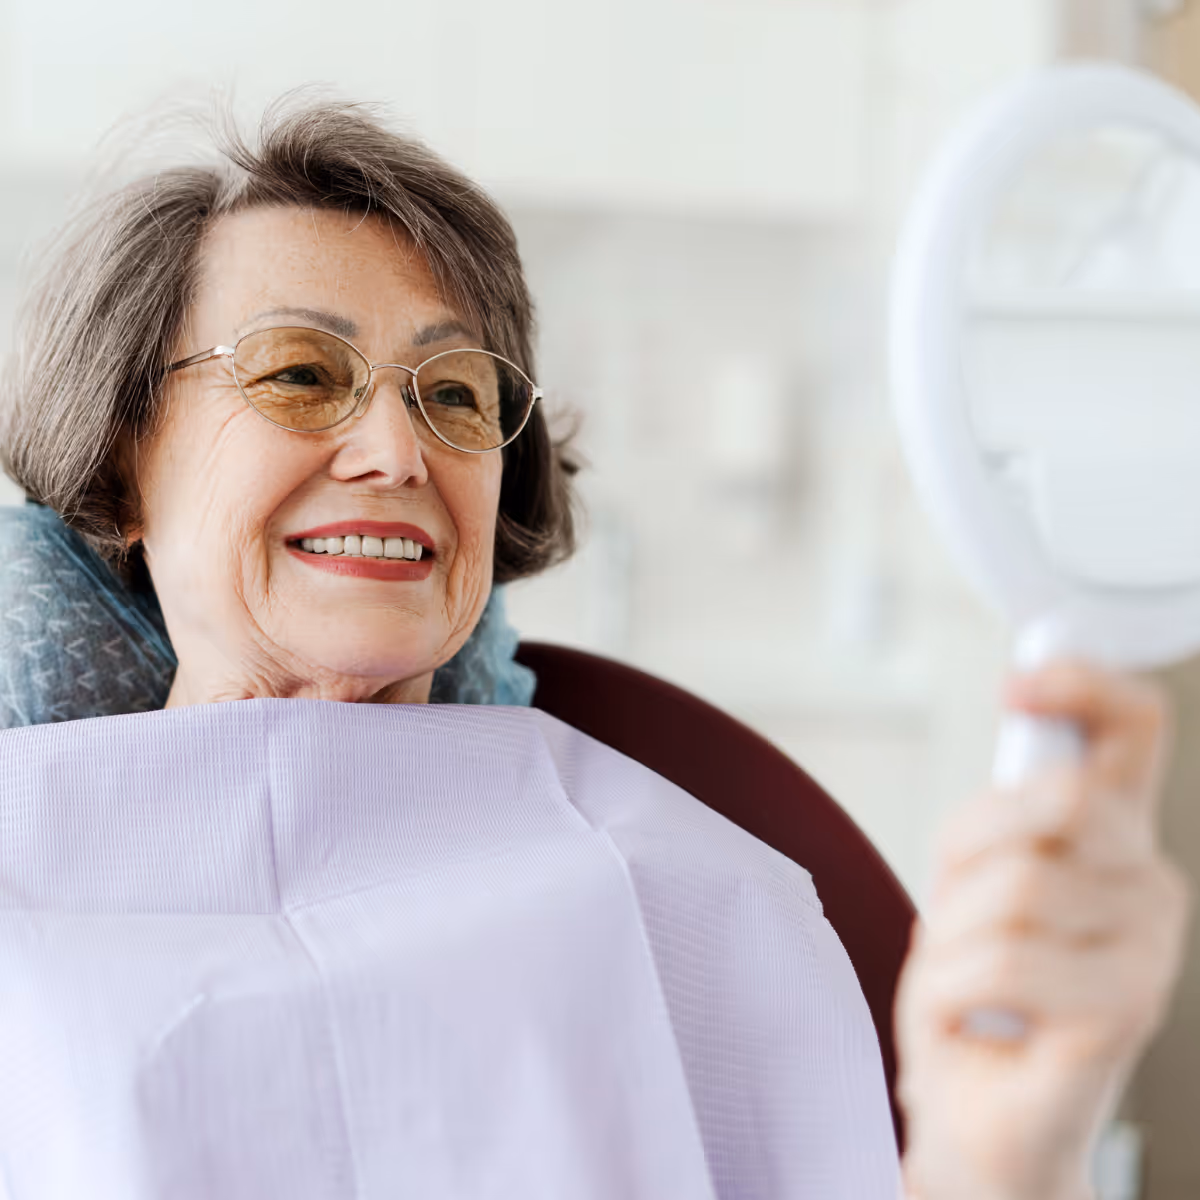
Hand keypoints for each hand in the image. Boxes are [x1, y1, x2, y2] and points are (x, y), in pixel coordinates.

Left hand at [896, 662, 1191, 1199]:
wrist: (979, 1113)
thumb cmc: (976, 995)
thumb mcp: (972, 879)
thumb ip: (1004, 809)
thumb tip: (1026, 707)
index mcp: (1113, 838)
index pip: (1134, 728)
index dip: (1083, 684)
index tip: (1016, 687)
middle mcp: (1149, 883)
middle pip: (1057, 798)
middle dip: (970, 850)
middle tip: (956, 912)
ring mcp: (1149, 949)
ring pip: (1015, 884)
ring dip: (948, 936)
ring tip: (958, 977)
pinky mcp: (1124, 1012)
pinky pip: (1000, 962)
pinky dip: (944, 991)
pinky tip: (962, 1020)